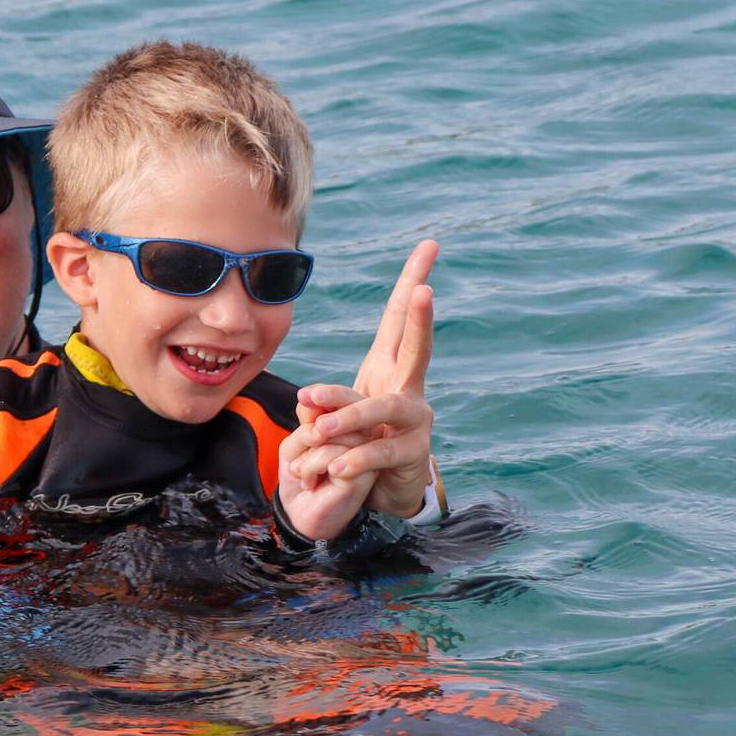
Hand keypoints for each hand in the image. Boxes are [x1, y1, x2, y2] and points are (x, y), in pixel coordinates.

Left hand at [278, 386, 377, 539]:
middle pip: (355, 404)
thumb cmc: (303, 475)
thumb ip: (310, 418)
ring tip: (299, 470)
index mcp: (354, 422)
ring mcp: (373, 452)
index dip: (327, 393)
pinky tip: (311, 481)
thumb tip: (314, 401)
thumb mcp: (300, 441)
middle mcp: (369, 434)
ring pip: (343, 431)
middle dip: (328, 406)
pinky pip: (339, 454)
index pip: (347, 396)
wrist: (303, 516)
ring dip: (311, 451)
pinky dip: (315, 465)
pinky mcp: (369, 472)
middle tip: (304, 433)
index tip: (303, 397)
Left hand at [289, 240, 437, 516]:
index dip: (411, 280)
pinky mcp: (413, 452)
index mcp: (389, 366)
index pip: (397, 317)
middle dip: (421, 318)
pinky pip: (378, 452)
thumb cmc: (358, 441)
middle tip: (426, 290)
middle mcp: (409, 386)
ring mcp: (415, 418)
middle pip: (415, 346)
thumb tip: (304, 405)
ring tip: (319, 430)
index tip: (431, 245)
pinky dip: (353, 459)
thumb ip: (324, 405)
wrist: (382, 490)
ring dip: (349, 416)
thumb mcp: (335, 416)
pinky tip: (335, 468)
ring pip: (383, 408)